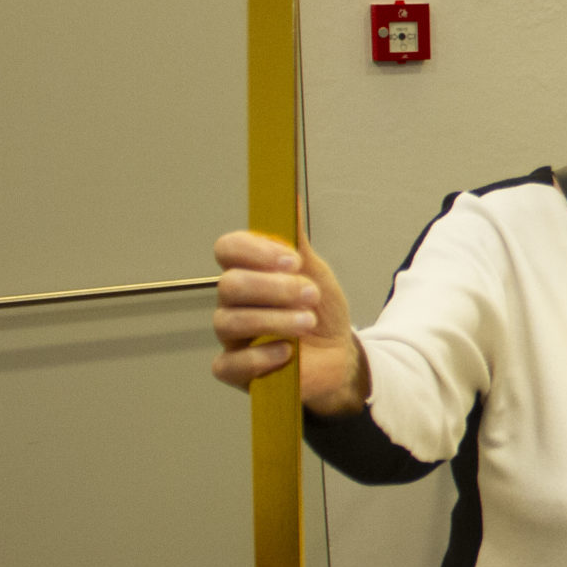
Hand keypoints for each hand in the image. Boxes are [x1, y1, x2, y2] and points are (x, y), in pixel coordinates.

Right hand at [210, 230, 367, 413]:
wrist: (339, 356)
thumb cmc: (320, 312)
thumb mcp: (316, 273)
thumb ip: (297, 241)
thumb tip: (290, 197)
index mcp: (249, 271)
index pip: (228, 249)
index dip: (254, 251)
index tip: (290, 259)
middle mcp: (234, 302)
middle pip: (229, 285)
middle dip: (274, 288)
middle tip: (310, 294)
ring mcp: (232, 336)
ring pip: (229, 321)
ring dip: (275, 320)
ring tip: (308, 322)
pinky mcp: (236, 369)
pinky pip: (230, 363)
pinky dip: (260, 357)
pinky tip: (286, 353)